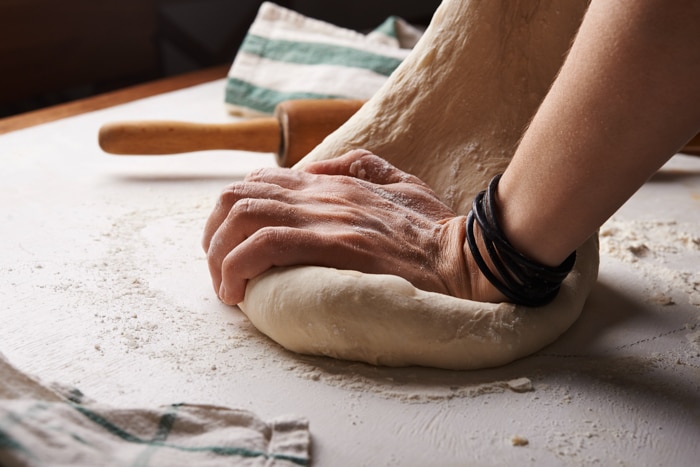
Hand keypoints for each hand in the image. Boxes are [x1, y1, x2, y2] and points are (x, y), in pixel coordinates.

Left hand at [202, 150, 479, 304]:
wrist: (465, 257)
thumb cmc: (434, 229)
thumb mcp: (400, 181)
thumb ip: (360, 166)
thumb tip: (317, 167)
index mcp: (332, 182)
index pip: (259, 181)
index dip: (233, 213)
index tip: (233, 247)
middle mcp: (322, 194)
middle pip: (238, 196)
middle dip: (213, 234)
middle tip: (220, 270)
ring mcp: (327, 217)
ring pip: (243, 217)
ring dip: (219, 254)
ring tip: (225, 287)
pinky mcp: (335, 245)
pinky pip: (265, 245)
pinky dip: (238, 267)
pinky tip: (238, 292)